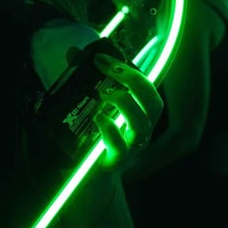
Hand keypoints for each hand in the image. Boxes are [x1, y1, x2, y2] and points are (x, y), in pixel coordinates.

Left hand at [92, 53, 163, 170]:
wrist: (89, 176)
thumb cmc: (95, 136)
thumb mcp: (93, 105)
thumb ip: (85, 80)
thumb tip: (73, 52)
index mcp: (139, 114)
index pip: (146, 88)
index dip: (129, 69)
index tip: (102, 57)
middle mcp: (141, 130)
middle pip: (155, 104)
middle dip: (135, 81)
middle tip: (108, 70)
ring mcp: (132, 147)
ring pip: (141, 124)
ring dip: (123, 103)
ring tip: (102, 94)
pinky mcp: (117, 161)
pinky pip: (120, 146)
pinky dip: (109, 129)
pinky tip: (98, 118)